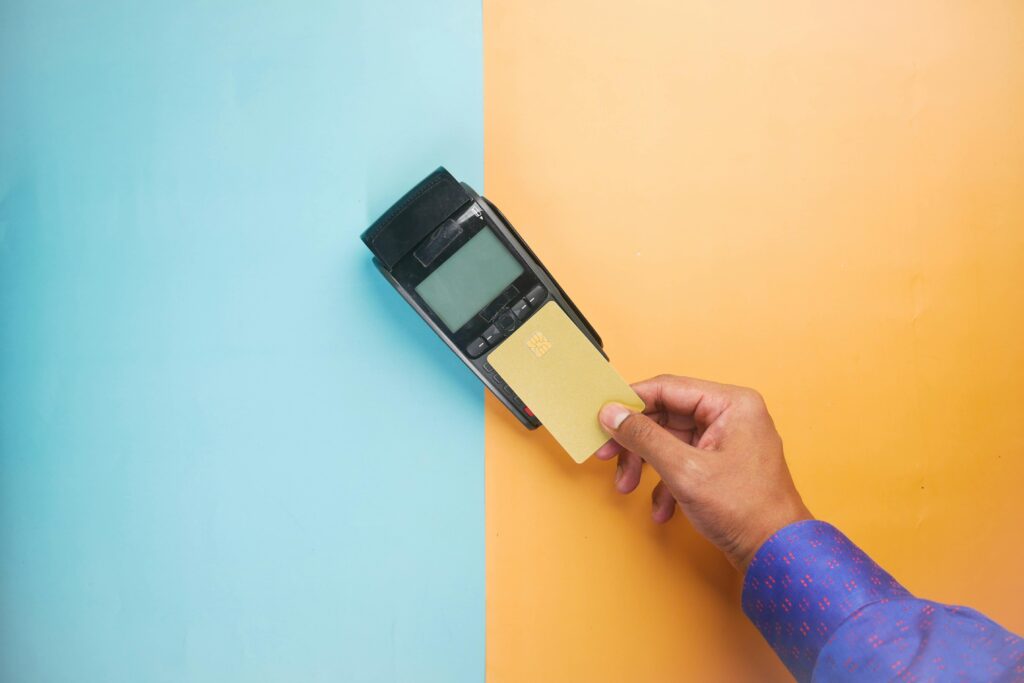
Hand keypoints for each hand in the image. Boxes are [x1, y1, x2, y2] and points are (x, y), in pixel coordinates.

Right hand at [594, 374, 811, 571]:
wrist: (777, 554)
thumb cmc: (747, 511)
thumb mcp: (684, 470)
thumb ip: (644, 437)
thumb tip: (613, 414)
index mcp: (731, 404)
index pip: (667, 388)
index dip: (631, 402)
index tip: (605, 417)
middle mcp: (732, 415)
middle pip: (666, 415)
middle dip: (636, 442)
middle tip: (609, 455)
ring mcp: (728, 440)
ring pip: (670, 440)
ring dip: (646, 465)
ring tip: (629, 485)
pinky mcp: (722, 463)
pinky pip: (682, 461)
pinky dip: (665, 482)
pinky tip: (661, 507)